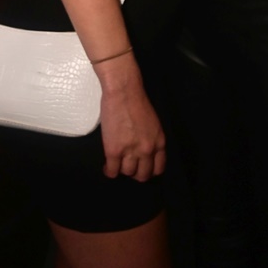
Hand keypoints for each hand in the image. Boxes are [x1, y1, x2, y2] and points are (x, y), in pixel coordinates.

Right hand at [98, 55, 165, 181]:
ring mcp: (130, 151)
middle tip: (128, 167)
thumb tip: (144, 151)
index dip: (149, 171)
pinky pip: (112, 171)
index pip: (158, 168)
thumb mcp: (153, 123)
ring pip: (127, 173)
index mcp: (159, 142)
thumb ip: (152, 139)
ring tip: (117, 164)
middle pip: (143, 175)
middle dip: (136, 174)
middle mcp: (147, 149)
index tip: (142, 168)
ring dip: (122, 170)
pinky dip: (109, 171)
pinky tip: (107, 167)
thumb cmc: (137, 102)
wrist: (123, 91)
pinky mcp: (114, 150)